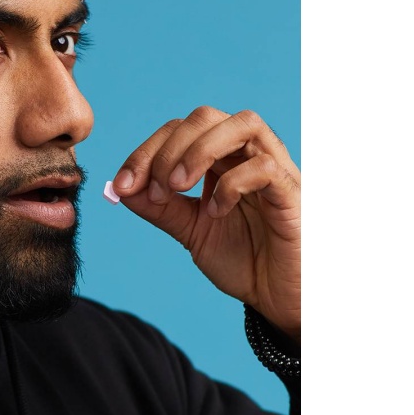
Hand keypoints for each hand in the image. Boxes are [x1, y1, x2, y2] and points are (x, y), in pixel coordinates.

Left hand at [112, 107, 299, 339]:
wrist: (279, 297)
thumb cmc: (244, 259)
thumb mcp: (191, 232)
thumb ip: (160, 208)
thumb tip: (121, 187)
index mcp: (222, 159)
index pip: (180, 130)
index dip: (146, 152)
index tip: (122, 186)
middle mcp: (248, 154)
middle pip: (206, 117)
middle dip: (169, 149)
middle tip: (154, 190)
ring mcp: (275, 169)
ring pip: (243, 124)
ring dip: (200, 151)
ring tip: (178, 187)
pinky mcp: (292, 193)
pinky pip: (265, 167)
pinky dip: (232, 184)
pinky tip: (216, 212)